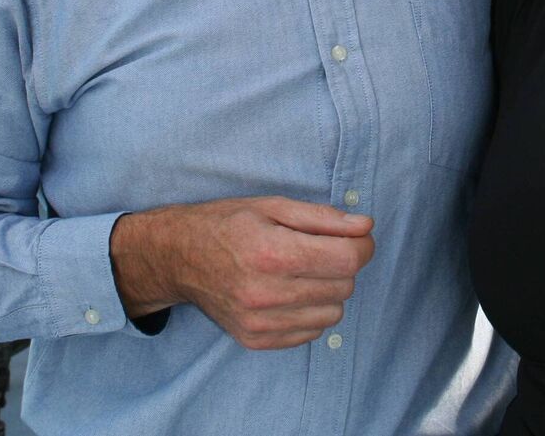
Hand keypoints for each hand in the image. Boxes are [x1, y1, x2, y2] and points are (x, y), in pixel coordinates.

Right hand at [111, 196, 374, 349]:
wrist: (178, 257)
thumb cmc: (229, 223)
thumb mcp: (275, 205)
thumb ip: (325, 218)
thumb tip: (366, 227)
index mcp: (272, 252)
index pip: (347, 260)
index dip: (363, 245)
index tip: (357, 236)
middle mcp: (265, 293)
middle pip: (344, 286)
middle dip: (342, 264)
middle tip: (320, 249)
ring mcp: (259, 322)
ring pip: (333, 313)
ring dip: (329, 290)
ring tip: (302, 272)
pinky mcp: (255, 340)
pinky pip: (312, 332)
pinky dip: (311, 312)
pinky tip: (290, 292)